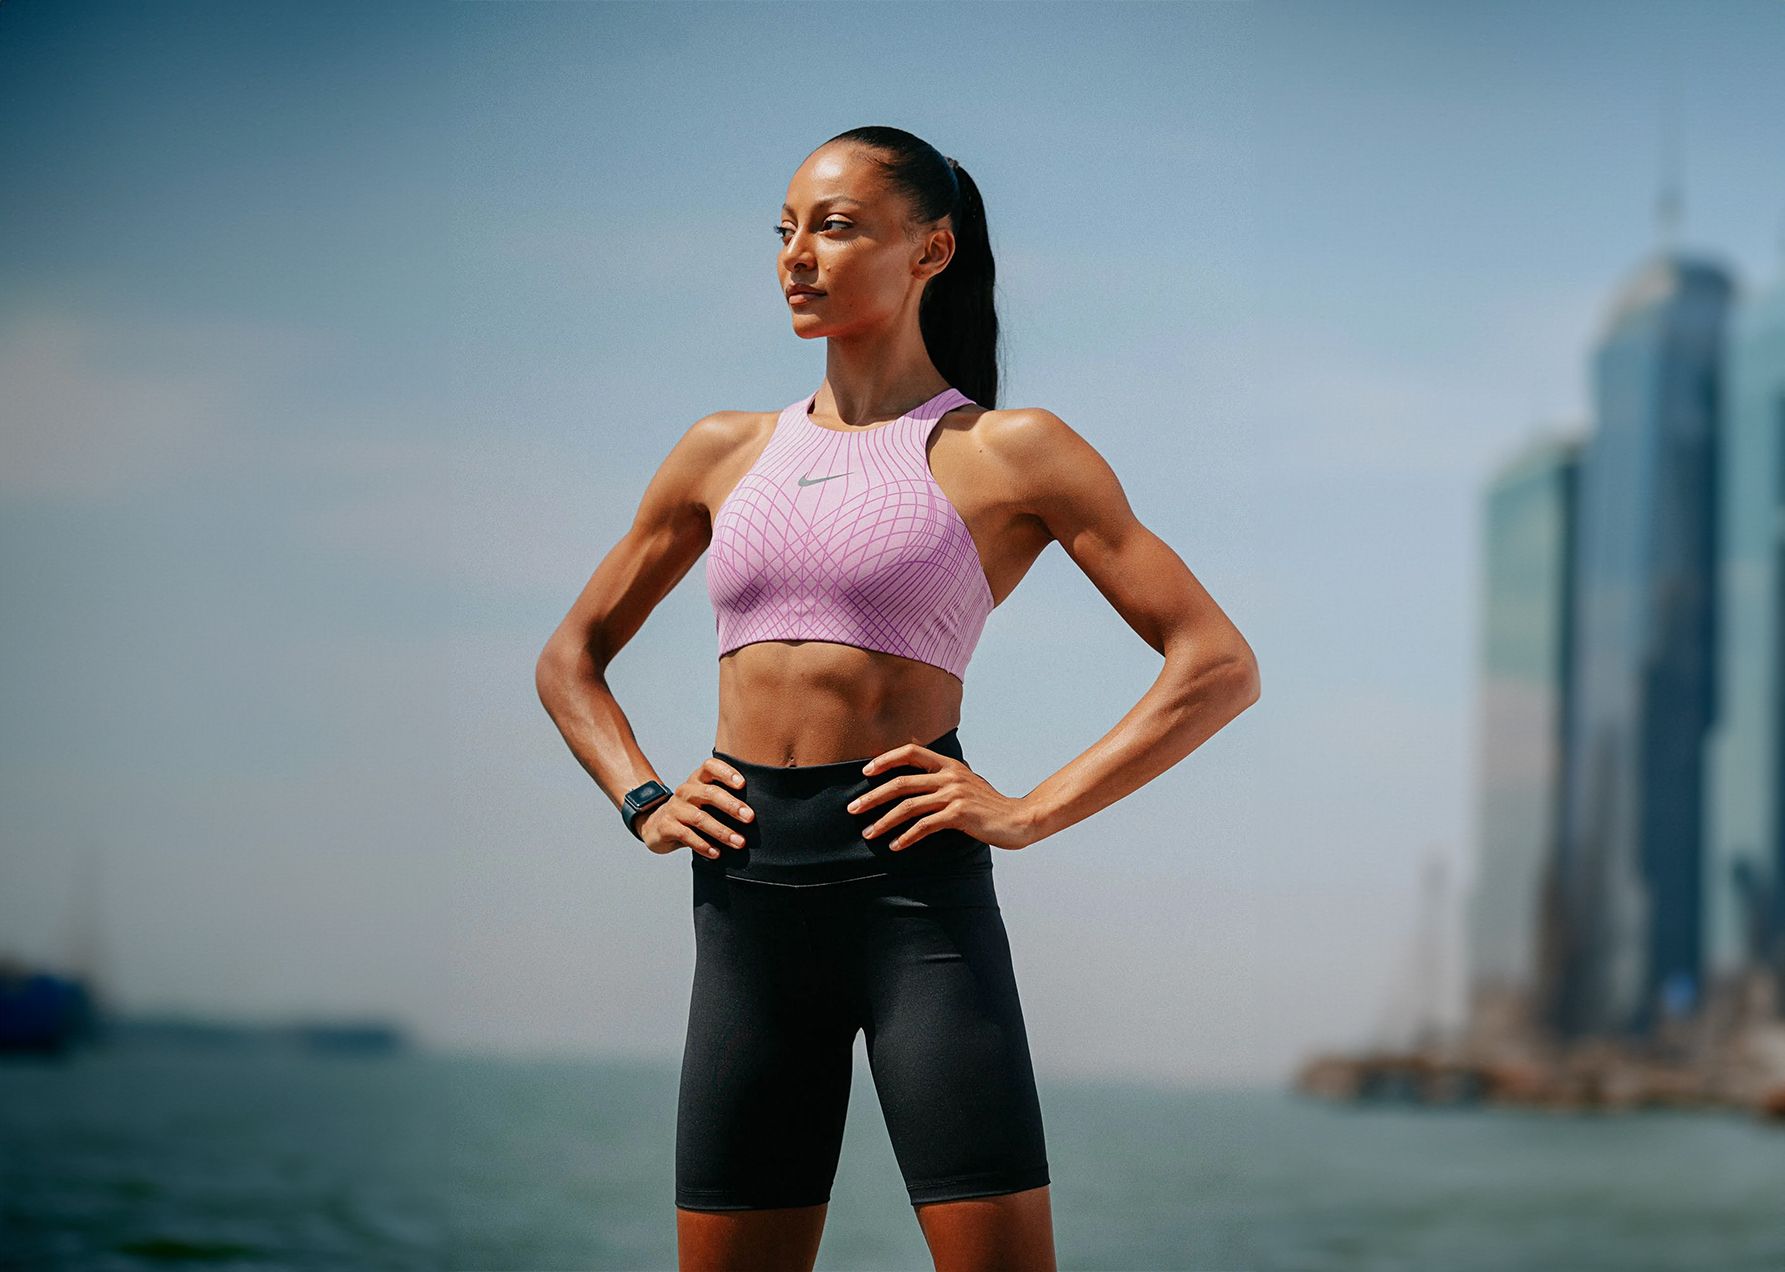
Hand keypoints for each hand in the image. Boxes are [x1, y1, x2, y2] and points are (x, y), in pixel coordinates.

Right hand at [637, 757, 752, 858]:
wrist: (656, 824)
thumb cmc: (692, 811)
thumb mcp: (704, 799)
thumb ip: (725, 799)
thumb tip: (761, 810)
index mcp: (698, 779)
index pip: (710, 766)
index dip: (726, 772)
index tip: (743, 784)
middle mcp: (686, 790)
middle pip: (710, 793)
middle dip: (732, 806)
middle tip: (750, 818)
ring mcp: (675, 808)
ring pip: (700, 818)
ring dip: (722, 831)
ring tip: (739, 842)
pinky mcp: (667, 826)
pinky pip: (687, 836)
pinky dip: (704, 845)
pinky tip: (717, 853)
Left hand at [848, 741, 1036, 851]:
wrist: (1019, 819)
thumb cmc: (989, 806)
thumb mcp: (967, 783)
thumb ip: (945, 778)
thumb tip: (918, 781)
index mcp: (950, 765)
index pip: (912, 752)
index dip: (887, 759)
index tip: (866, 772)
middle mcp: (950, 776)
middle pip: (902, 782)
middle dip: (873, 796)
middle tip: (853, 808)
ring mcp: (954, 794)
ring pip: (908, 806)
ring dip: (884, 821)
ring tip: (868, 833)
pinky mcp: (959, 814)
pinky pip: (925, 826)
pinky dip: (907, 836)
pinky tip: (895, 845)